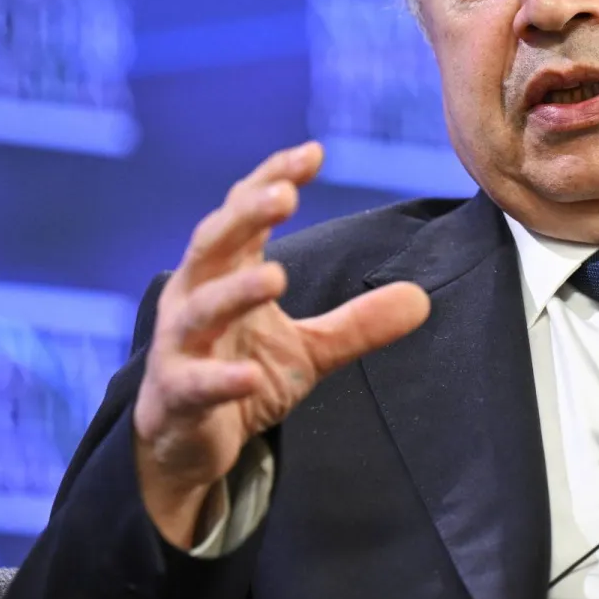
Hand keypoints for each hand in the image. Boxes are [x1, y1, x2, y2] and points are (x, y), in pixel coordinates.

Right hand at [132, 142, 430, 547]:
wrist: (186, 445)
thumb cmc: (240, 371)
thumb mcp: (309, 349)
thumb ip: (359, 322)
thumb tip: (423, 299)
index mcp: (224, 271)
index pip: (244, 212)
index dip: (273, 179)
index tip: (313, 153)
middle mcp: (194, 296)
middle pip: (213, 242)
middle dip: (245, 216)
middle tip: (284, 195)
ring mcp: (179, 345)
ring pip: (200, 308)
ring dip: (235, 289)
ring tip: (275, 276)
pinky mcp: (174, 395)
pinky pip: (194, 383)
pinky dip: (221, 379)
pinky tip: (250, 377)